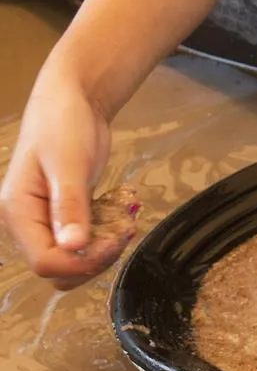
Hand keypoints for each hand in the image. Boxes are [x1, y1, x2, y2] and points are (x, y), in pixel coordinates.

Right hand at [0, 71, 127, 289]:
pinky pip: (87, 243)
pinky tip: (120, 216)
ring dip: (104, 250)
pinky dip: (106, 237)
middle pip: (60, 269)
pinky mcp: (68, 217)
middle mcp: (29, 223)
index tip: (113, 241)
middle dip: (95, 259)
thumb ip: (71, 207)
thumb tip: (73, 246)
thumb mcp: (69, 165)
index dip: (82, 261)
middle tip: (123, 232)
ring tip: (125, 222)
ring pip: (75, 261)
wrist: (73, 102)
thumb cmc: (63, 125)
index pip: (45, 262)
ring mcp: (48, 221)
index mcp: (18, 212)